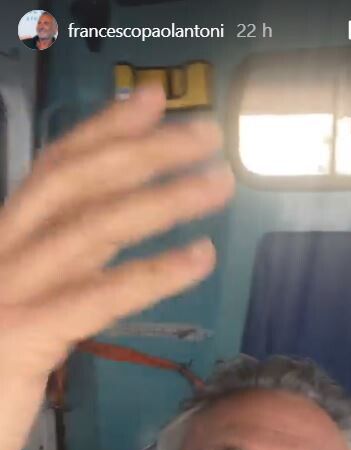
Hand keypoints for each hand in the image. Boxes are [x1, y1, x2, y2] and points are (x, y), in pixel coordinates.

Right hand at [0, 85, 233, 449]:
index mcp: (2, 245)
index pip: (53, 172)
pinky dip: (154, 272)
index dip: (103, 130)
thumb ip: (65, 269)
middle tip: (208, 134)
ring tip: (219, 184)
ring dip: (162, 199)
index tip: (153, 101)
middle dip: (144, 150)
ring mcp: (6, 292)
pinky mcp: (21, 337)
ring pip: (90, 228)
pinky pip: (97, 296)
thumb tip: (116, 229)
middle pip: (74, 184)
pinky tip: (201, 256)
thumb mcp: (29, 308)